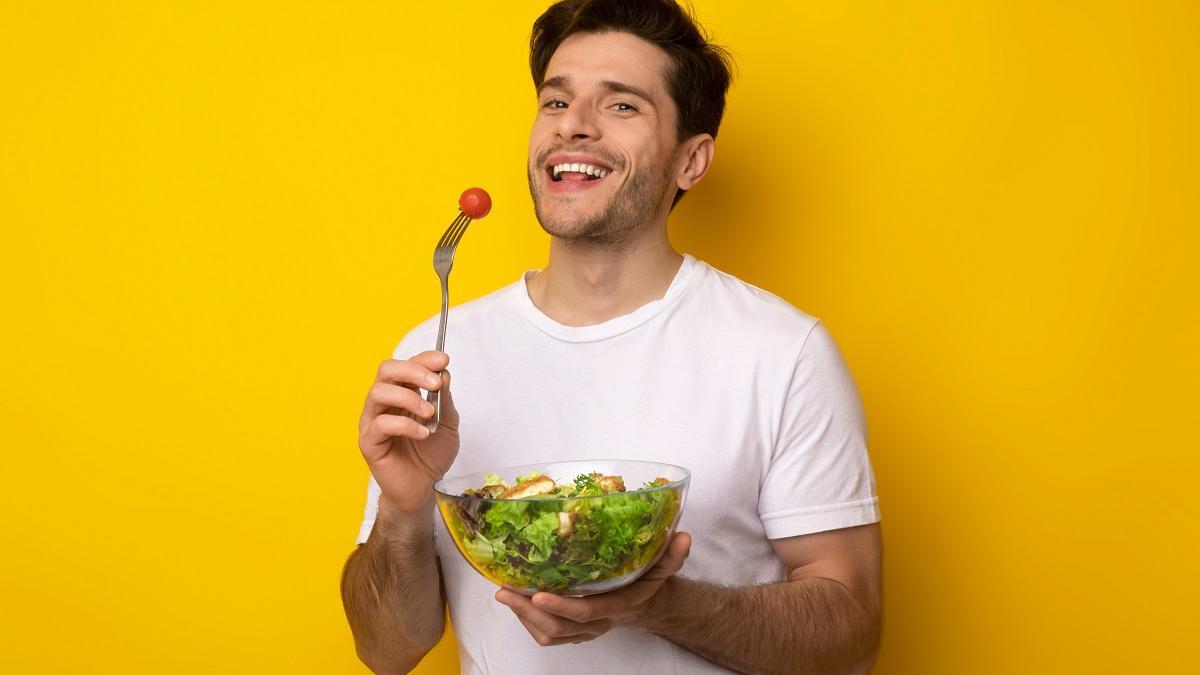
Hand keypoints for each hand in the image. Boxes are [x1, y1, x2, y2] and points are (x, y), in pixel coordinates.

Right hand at [358, 351, 459, 515]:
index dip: (423, 358)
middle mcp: (383, 403)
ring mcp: (372, 421)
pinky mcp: (368, 442)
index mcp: (401, 393)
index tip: (443, 360)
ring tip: (430, 415)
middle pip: (386, 370)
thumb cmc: (431, 454)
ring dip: (409, 398)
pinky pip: (380, 424)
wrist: (422, 488)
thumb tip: (443, 373)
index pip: (405, 365)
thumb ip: (444, 400)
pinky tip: (422, 434)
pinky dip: (405, 425)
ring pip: (378, 392)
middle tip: (434, 384)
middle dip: (413, 371)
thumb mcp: (448, 425)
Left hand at [494, 532, 691, 645]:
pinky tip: (516, 601)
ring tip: (505, 593)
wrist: (647, 606)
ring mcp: (583, 629)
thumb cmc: (649, 581)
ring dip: (523, 618)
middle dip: (528, 612)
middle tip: (504, 591)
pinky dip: (528, 621)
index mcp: (616, 606)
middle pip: (558, 628)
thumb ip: (673, 554)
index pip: (586, 612)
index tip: (537, 592)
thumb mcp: (665, 565)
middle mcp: (597, 622)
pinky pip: (547, 635)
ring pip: (548, 635)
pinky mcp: (573, 630)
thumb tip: (683, 536)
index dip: (561, 606)